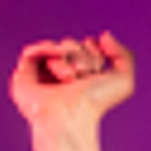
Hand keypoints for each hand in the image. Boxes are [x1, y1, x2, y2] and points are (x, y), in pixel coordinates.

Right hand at [10, 31, 134, 125]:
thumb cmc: (96, 104)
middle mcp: (64, 76)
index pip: (87, 47)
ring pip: (56, 48)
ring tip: (70, 76)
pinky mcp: (26, 79)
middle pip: (72, 45)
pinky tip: (56, 56)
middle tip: (82, 74)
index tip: (98, 66)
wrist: (73, 114)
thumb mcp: (123, 81)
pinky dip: (45, 48)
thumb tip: (103, 36)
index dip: (94, 51)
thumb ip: (124, 54)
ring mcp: (44, 78)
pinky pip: (31, 52)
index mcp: (83, 78)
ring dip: (67, 57)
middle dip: (81, 55)